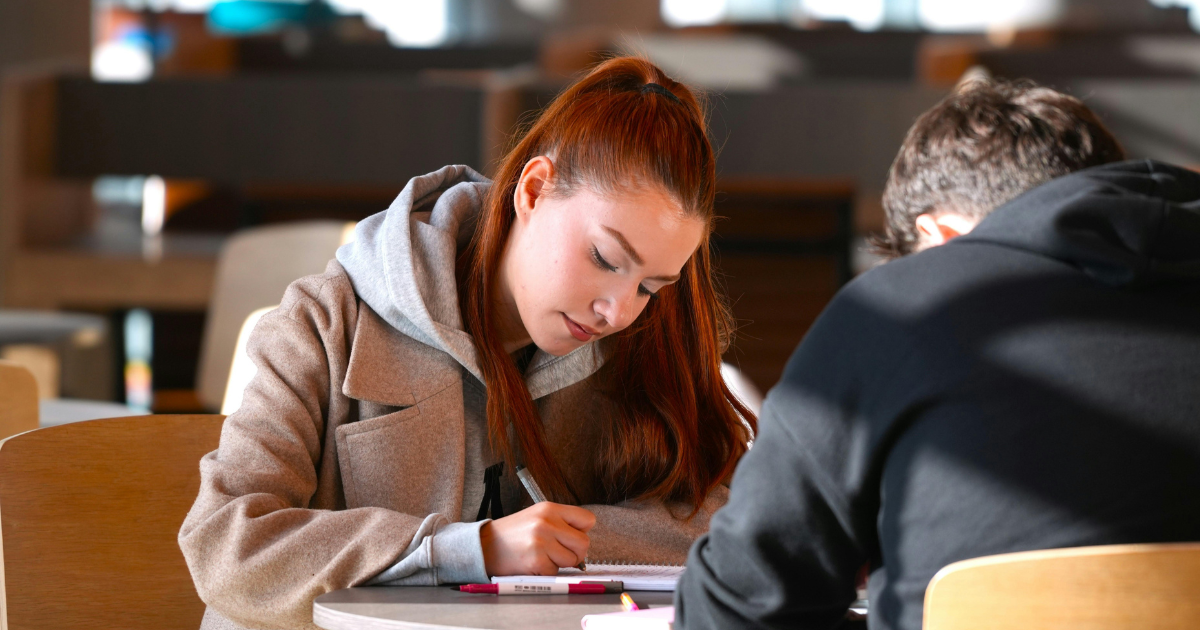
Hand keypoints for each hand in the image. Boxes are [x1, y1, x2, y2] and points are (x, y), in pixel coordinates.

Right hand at [480, 502, 595, 575]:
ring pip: (572, 560)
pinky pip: (555, 571)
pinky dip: (546, 572)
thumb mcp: (536, 517)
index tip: (570, 537)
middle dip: (575, 553)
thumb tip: (583, 541)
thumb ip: (560, 523)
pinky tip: (532, 563)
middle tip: (559, 553)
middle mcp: (547, 522)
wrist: (484, 545)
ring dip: (559, 563)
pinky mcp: (536, 560)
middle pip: (584, 543)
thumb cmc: (513, 534)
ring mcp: (542, 541)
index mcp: (550, 508)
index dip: (582, 531)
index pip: (587, 520)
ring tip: (542, 556)